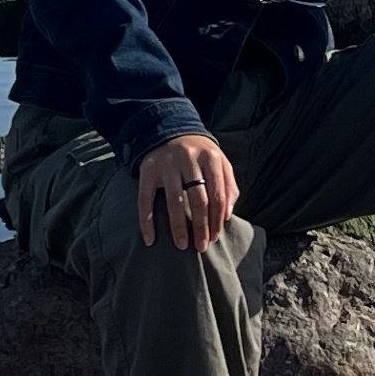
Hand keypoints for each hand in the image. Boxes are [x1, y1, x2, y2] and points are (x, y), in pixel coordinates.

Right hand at [135, 134, 237, 249]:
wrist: (169, 129)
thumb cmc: (199, 153)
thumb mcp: (219, 161)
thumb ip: (228, 185)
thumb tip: (227, 215)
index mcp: (210, 157)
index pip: (217, 194)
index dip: (217, 219)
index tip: (215, 237)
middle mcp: (188, 159)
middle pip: (198, 200)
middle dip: (201, 227)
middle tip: (201, 247)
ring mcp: (167, 165)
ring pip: (174, 201)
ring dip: (178, 227)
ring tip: (181, 245)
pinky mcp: (148, 170)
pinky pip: (145, 200)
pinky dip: (146, 222)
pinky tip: (150, 239)